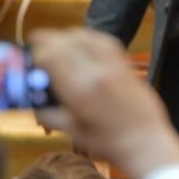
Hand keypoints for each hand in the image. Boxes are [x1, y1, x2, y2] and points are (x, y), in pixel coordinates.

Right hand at [28, 28, 178, 178]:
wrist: (147, 143)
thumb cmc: (109, 144)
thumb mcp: (74, 132)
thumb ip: (51, 116)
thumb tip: (35, 108)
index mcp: (79, 90)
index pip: (51, 57)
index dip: (37, 54)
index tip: (31, 58)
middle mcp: (96, 72)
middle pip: (66, 41)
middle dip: (48, 39)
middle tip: (37, 42)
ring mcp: (114, 66)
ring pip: (86, 36)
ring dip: (68, 34)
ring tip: (59, 39)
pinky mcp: (126, 66)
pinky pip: (106, 41)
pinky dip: (90, 36)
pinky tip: (84, 41)